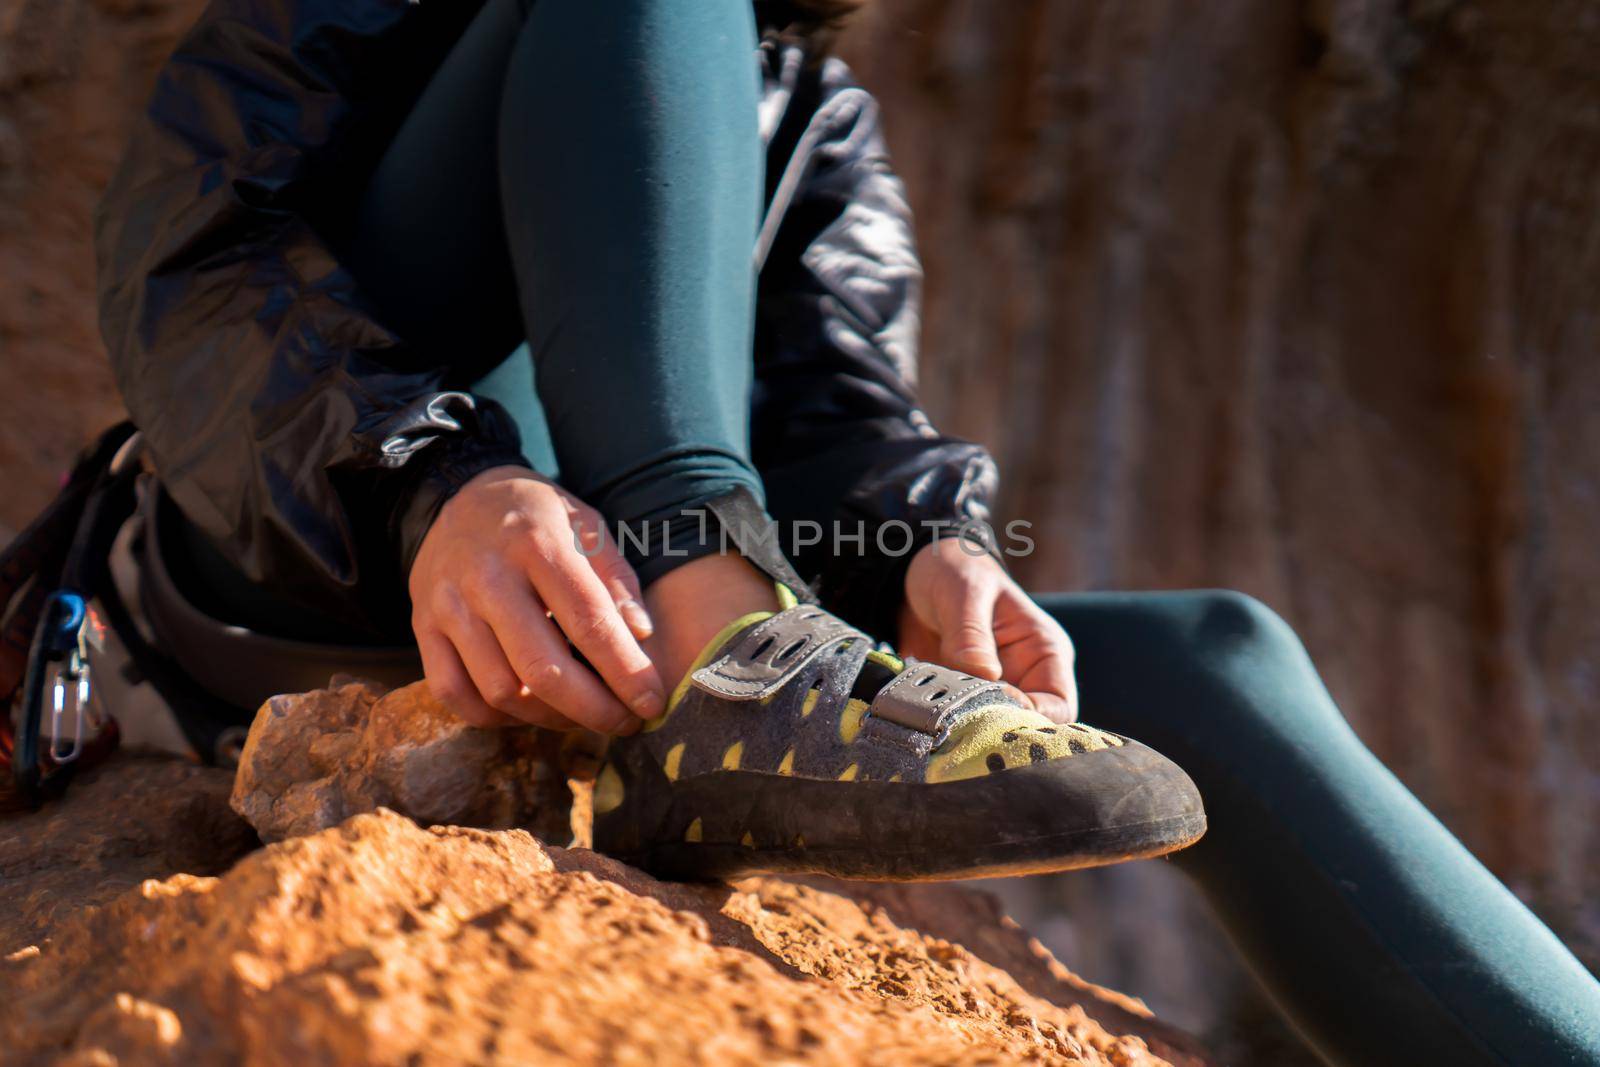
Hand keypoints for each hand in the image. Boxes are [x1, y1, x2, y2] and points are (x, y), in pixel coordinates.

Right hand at [409, 465, 664, 732]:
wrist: (457, 495)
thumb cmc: (535, 516)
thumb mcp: (585, 522)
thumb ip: (616, 577)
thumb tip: (641, 635)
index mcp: (536, 545)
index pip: (589, 622)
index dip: (626, 671)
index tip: (652, 702)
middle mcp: (487, 578)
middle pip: (543, 669)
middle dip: (593, 709)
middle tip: (625, 724)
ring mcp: (448, 606)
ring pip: (501, 690)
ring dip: (551, 717)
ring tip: (582, 713)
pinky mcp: (422, 628)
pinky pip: (455, 694)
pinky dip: (496, 716)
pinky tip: (528, 708)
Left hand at [898, 537, 1077, 722]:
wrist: (915, 572)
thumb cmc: (957, 570)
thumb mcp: (965, 592)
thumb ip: (971, 633)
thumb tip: (985, 676)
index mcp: (1043, 652)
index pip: (1059, 705)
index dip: (1032, 716)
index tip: (992, 705)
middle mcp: (1023, 677)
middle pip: (1025, 727)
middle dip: (994, 728)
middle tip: (958, 719)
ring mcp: (989, 690)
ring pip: (987, 729)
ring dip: (961, 725)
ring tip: (933, 710)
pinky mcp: (957, 696)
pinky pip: (953, 720)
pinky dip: (937, 720)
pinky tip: (918, 708)